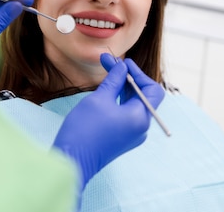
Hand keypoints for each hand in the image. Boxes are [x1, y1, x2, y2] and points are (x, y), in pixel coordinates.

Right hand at [52, 54, 164, 191]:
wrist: (72, 160)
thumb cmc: (85, 129)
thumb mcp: (100, 98)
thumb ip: (115, 80)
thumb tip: (123, 67)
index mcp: (140, 117)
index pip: (151, 89)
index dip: (138, 73)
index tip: (122, 62)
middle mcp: (141, 127)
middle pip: (142, 96)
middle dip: (127, 78)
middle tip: (109, 63)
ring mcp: (132, 134)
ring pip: (133, 104)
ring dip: (122, 87)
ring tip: (107, 72)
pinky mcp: (122, 138)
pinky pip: (126, 114)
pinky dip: (119, 100)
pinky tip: (107, 90)